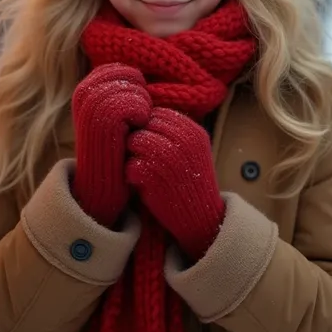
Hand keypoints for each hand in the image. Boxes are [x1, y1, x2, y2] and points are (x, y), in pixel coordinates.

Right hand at [72, 63, 151, 226]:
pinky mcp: (101, 119)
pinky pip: (134, 103)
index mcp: (87, 87)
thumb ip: (121, 89)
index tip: (132, 109)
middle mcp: (84, 92)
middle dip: (140, 92)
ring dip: (143, 106)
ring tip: (136, 125)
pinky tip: (135, 130)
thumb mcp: (116, 112)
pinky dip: (142, 115)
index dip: (135, 85)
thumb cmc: (117, 146)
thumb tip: (145, 62)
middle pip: (128, 73)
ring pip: (133, 87)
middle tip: (136, 118)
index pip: (122, 68)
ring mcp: (90, 104)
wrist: (104, 181)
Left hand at [126, 107, 224, 259]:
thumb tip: (137, 113)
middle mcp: (184, 141)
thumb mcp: (189, 149)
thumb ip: (170, 130)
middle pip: (144, 124)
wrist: (200, 219)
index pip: (157, 113)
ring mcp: (169, 158)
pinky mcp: (155, 177)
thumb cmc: (187, 181)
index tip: (150, 146)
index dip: (147, 128)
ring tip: (143, 171)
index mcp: (193, 131)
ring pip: (134, 141)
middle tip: (144, 160)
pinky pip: (130, 165)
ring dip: (133, 156)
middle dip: (138, 139)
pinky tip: (143, 185)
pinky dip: (131, 175)